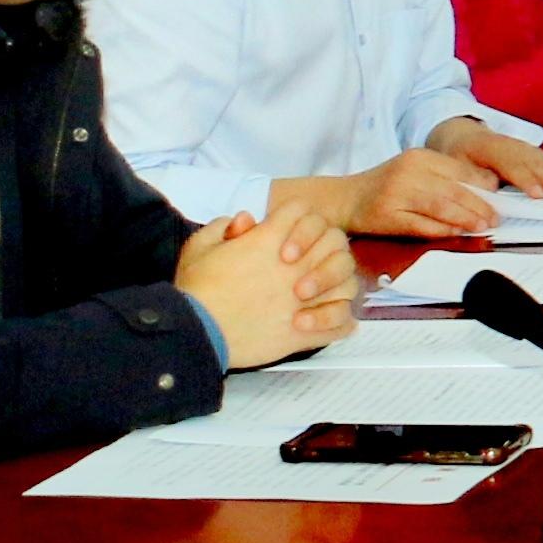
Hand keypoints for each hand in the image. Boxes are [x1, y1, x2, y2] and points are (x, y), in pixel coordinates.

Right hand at [177, 206, 353, 367]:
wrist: (195, 332)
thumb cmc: (195, 290)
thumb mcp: (199, 247)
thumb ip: (223, 227)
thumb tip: (245, 222)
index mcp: (271, 240)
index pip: (302, 210)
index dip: (295, 217)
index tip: (282, 233)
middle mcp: (296, 265)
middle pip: (335, 239)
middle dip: (324, 245)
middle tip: (304, 260)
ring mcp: (305, 299)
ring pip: (347, 281)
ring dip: (338, 282)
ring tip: (319, 291)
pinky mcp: (305, 332)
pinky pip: (342, 324)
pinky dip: (340, 322)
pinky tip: (328, 321)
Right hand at [345, 146, 501, 240]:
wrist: (344, 198)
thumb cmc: (384, 186)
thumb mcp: (415, 171)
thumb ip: (445, 176)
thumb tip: (486, 187)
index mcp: (419, 156)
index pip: (459, 169)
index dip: (482, 184)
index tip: (499, 197)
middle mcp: (408, 171)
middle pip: (453, 189)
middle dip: (479, 205)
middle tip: (495, 217)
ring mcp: (397, 193)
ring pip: (440, 206)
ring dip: (465, 218)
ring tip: (482, 226)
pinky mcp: (388, 216)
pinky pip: (421, 225)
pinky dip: (442, 230)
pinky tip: (456, 233)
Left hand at [439, 118, 542, 194]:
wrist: (458, 134)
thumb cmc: (455, 156)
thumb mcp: (453, 168)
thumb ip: (472, 180)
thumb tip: (492, 192)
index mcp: (483, 146)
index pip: (508, 163)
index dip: (524, 178)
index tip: (538, 193)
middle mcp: (505, 143)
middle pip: (531, 160)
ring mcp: (518, 146)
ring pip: (541, 159)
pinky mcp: (527, 152)